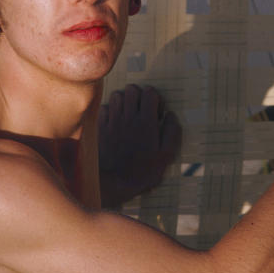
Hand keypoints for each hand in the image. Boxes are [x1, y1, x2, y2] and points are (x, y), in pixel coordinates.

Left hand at [97, 84, 180, 207]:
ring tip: (129, 113)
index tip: (157, 113)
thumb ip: (172, 132)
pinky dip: (111, 110)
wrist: (115, 182)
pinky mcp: (101, 128)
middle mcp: (129, 117)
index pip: (150, 92)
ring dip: (124, 100)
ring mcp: (113, 121)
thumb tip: (171, 115)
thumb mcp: (166, 155)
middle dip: (139, 95)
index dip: (156, 99)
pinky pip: (105, 108)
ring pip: (117, 95)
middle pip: (132, 89)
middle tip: (143, 110)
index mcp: (146, 121)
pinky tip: (116, 120)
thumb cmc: (143, 171)